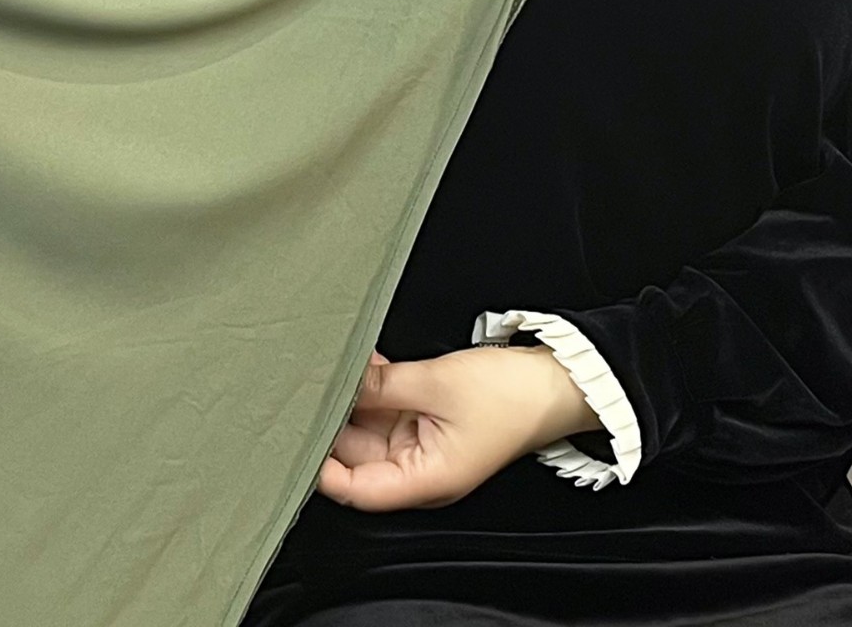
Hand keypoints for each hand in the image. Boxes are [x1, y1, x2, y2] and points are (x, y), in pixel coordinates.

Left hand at [317, 344, 597, 511]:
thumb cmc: (508, 394)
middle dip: (334, 422)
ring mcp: (425, 444)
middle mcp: (421, 469)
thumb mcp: (437, 384)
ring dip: (354, 399)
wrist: (555, 382)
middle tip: (307, 386)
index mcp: (426, 480)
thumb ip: (383, 385)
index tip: (296, 436)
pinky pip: (391, 409)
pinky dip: (375, 388)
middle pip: (359, 456)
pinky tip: (362, 362)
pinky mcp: (430, 420)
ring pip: (372, 429)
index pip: (358, 488)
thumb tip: (339, 382)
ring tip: (333, 366)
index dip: (323, 467)